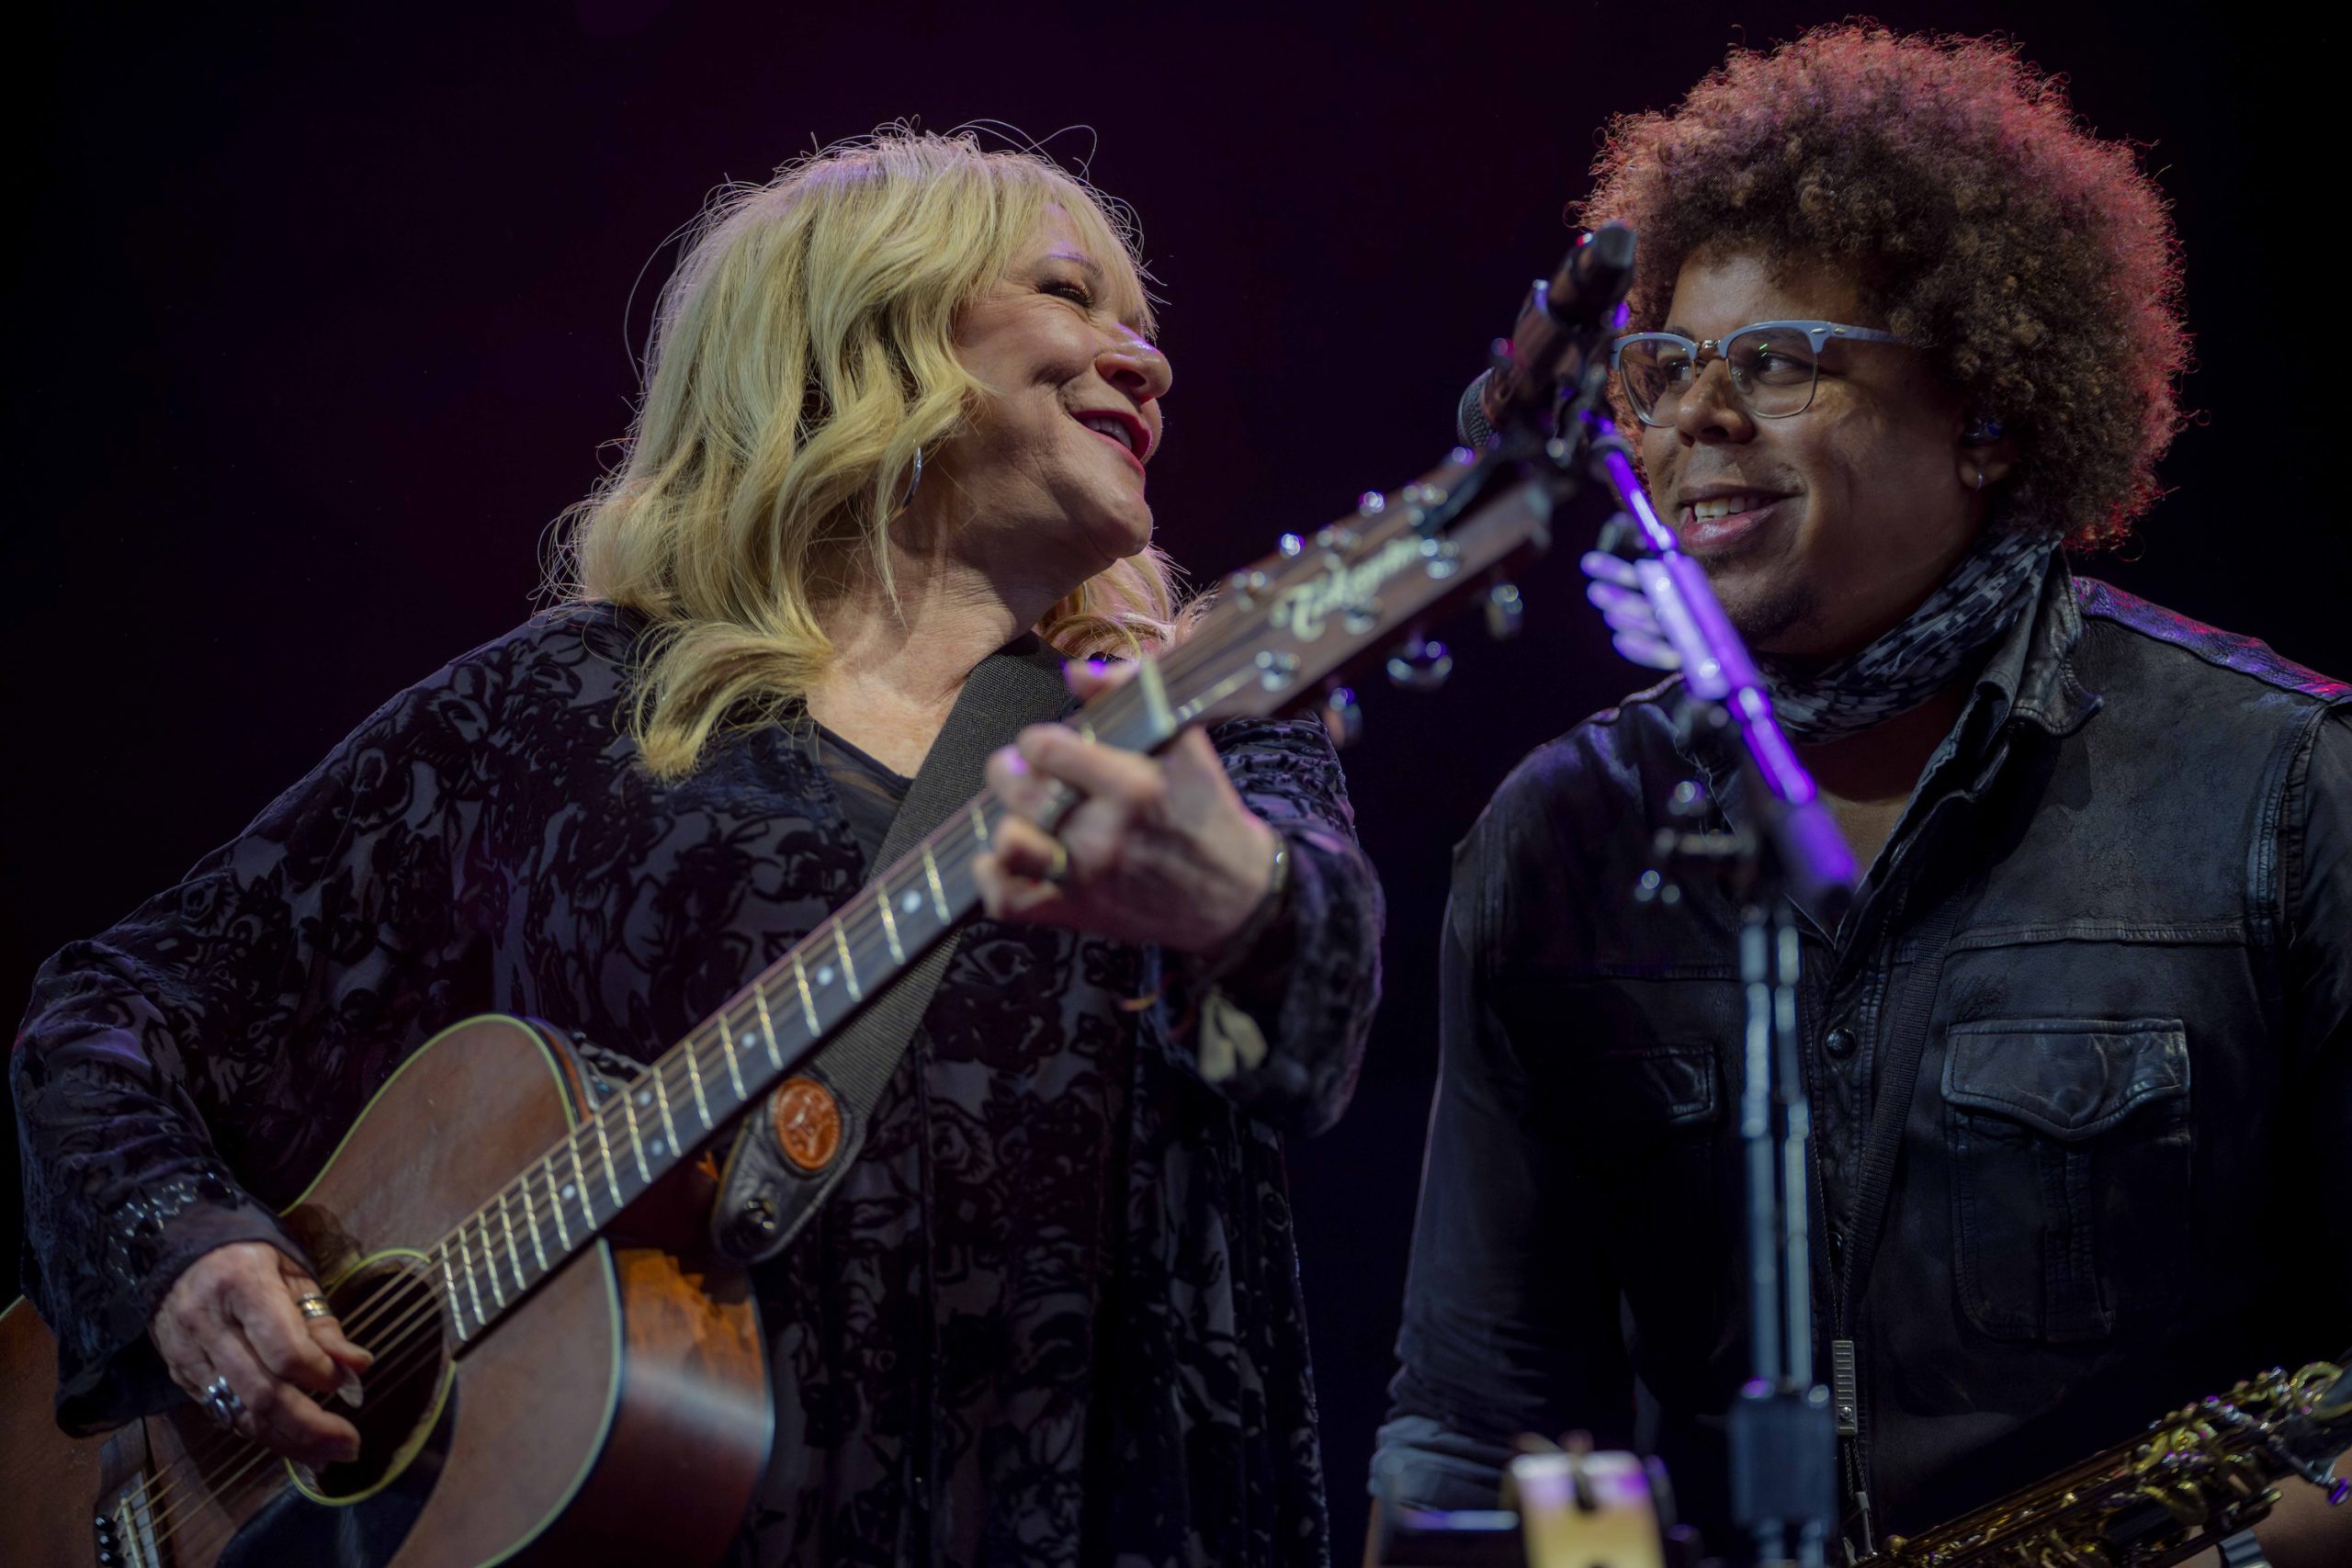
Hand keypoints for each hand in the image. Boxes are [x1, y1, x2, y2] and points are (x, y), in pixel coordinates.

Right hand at [151, 1241, 372, 1465]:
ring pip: (239, 1413)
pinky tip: (290, 1440)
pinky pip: (222, 1414)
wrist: (179, 1255)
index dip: (319, 1374)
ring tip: (327, 1454)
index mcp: (242, 1285)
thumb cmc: (250, 1259)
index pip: (283, 1349)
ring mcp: (187, 1354)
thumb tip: (357, 1367)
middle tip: (349, 1445)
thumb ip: (322, 1323)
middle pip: (261, 1392)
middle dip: (309, 1426)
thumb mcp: (294, 1275)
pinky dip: (259, 1432)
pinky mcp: (179, 1376)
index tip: (346, 1384)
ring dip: (287, 1441)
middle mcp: (207, 1323)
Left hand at [976, 660, 1279, 956]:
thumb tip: (1075, 671)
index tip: (1045, 746)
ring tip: (1020, 815)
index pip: (1046, 749)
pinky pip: (1008, 901)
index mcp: (1133, 786)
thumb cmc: (1206, 811)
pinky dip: (993, 878)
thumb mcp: (1186, 745)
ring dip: (1005, 823)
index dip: (1035, 741)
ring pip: (1009, 843)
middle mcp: (1105, 833)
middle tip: (1022, 773)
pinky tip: (1005, 859)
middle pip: (1021, 791)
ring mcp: (1087, 878)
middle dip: (1011, 773)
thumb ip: (1133, 693)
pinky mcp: (1077, 913)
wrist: (1236, 895)